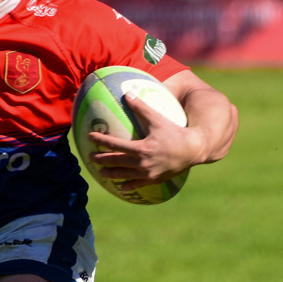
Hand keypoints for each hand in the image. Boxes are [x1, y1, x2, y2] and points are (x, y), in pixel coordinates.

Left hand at [88, 97, 204, 189]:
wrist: (193, 150)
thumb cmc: (175, 132)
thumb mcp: (157, 118)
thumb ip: (141, 107)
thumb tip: (127, 93)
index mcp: (140, 149)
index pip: (114, 145)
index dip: (100, 140)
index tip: (90, 136)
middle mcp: (142, 164)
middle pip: (115, 162)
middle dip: (101, 160)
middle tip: (90, 157)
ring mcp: (148, 174)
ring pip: (124, 176)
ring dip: (111, 174)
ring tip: (101, 173)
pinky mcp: (154, 180)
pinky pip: (137, 185)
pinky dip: (128, 186)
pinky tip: (122, 188)